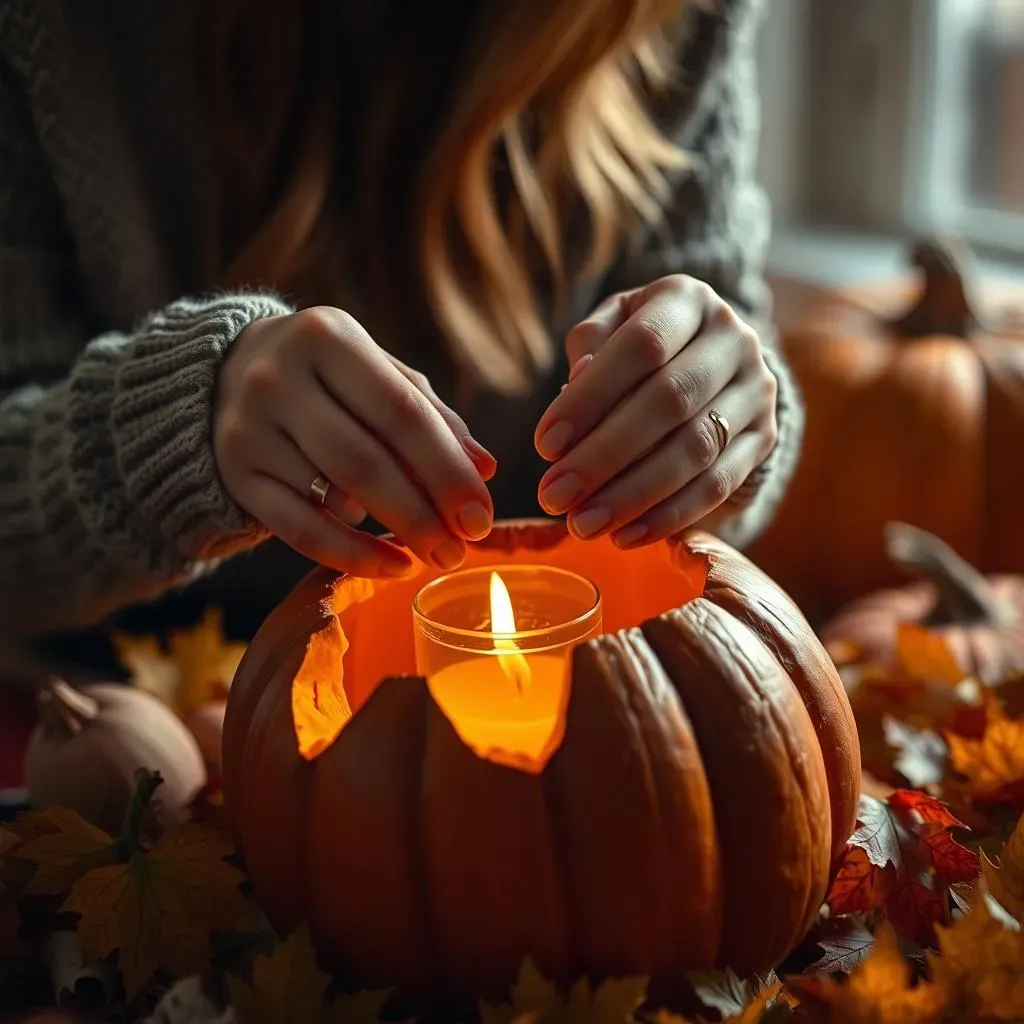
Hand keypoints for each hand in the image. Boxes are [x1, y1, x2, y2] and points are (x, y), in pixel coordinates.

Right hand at [214, 306, 495, 576]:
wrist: (221, 374)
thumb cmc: (325, 374)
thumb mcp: (375, 373)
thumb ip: (431, 414)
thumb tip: (484, 468)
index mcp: (326, 337)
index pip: (401, 413)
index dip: (447, 470)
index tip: (481, 515)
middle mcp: (278, 378)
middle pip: (366, 461)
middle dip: (424, 512)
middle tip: (463, 547)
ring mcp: (248, 429)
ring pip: (332, 496)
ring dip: (394, 533)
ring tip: (436, 553)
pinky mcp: (234, 475)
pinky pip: (297, 529)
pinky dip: (350, 555)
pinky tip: (393, 565)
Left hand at [534, 275, 776, 546]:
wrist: (712, 360)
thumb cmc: (641, 346)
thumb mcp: (611, 327)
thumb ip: (591, 346)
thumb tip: (577, 381)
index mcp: (688, 299)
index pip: (642, 345)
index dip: (591, 397)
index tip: (544, 446)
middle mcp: (733, 338)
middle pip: (669, 401)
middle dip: (604, 456)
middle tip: (554, 497)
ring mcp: (757, 390)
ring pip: (695, 449)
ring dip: (633, 494)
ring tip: (583, 524)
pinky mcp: (765, 438)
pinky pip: (719, 485)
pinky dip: (669, 515)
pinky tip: (625, 536)